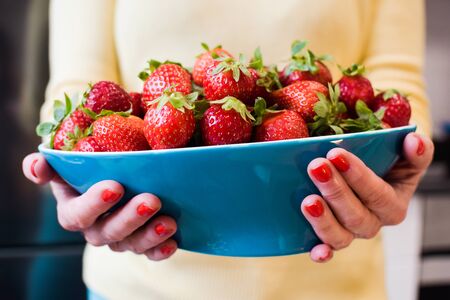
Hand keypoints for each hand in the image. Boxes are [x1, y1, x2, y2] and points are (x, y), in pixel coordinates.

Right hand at [22, 153, 176, 260]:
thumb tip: (37, 166)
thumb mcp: (72, 159)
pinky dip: (161, 250)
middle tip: (151, 200)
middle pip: (107, 232)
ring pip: (131, 244)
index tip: (115, 187)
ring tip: (169, 222)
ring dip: (149, 235)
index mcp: (74, 207)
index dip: (94, 204)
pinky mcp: (141, 243)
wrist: (121, 173)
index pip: (77, 214)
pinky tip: (174, 241)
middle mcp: (95, 227)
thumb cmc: (94, 164)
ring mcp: (120, 238)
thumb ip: (55, 162)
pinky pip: (150, 253)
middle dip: (129, 218)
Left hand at [301, 133, 433, 262]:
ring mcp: (351, 232)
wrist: (367, 172)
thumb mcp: (405, 155)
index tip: (336, 154)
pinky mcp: (331, 238)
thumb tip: (415, 143)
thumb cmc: (384, 164)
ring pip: (341, 236)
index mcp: (393, 204)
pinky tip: (316, 251)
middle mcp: (373, 222)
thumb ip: (416, 150)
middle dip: (335, 191)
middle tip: (316, 167)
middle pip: (356, 216)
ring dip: (324, 220)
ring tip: (308, 202)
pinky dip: (322, 252)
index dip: (358, 176)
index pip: (377, 193)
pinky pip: (328, 250)